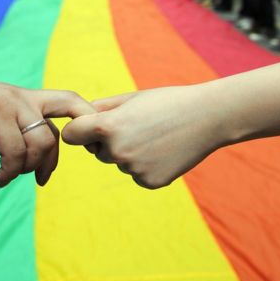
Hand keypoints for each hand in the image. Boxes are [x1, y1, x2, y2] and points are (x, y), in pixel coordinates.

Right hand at [0, 69, 95, 187]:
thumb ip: (14, 134)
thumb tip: (28, 159)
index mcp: (26, 98)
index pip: (71, 102)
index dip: (85, 121)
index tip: (81, 149)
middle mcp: (23, 98)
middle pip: (63, 124)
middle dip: (57, 158)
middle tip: (43, 179)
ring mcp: (9, 105)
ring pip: (42, 142)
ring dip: (29, 168)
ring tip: (10, 176)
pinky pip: (15, 151)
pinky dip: (10, 171)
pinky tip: (0, 178)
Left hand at [62, 86, 223, 188]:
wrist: (208, 117)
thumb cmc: (167, 101)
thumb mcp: (130, 98)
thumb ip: (100, 109)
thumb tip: (77, 119)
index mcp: (107, 126)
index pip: (71, 136)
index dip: (78, 131)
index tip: (88, 127)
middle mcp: (117, 151)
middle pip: (96, 151)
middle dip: (107, 142)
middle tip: (137, 127)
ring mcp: (133, 169)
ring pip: (118, 162)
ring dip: (129, 153)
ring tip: (154, 136)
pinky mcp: (149, 182)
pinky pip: (136, 174)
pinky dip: (146, 165)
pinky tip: (164, 150)